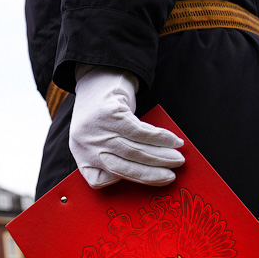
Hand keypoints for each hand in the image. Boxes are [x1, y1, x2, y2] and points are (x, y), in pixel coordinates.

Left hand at [69, 65, 183, 187]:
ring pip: (134, 151)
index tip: (146, 178)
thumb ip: (116, 156)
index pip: (99, 180)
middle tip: (171, 176)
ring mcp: (97, 129)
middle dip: (150, 174)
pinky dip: (161, 139)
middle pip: (121, 167)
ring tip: (178, 159)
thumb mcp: (101, 138)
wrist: (100, 77)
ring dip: (161, 157)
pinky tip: (174, 141)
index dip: (123, 180)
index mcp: (80, 155)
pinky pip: (141, 133)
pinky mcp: (111, 114)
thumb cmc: (105, 115)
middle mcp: (85, 144)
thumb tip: (151, 172)